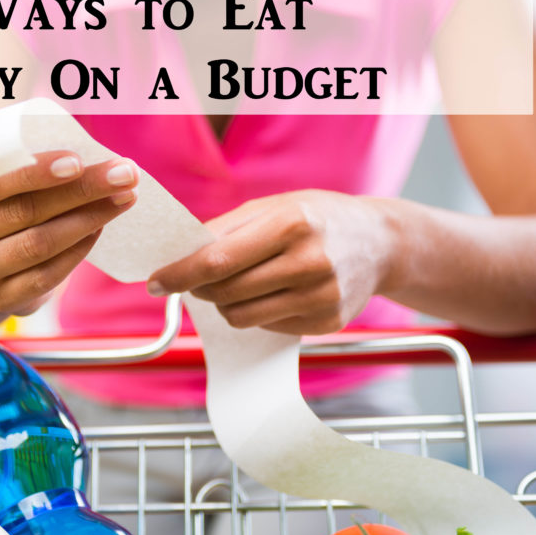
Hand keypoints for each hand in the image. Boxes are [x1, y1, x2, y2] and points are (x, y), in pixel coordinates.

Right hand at [0, 151, 138, 315]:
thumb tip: (88, 148)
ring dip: (89, 219)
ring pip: (39, 244)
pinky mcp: (1, 297)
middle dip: (82, 190)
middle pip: (25, 213)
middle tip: (124, 174)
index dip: (37, 173)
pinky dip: (79, 250)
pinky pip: (47, 275)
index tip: (79, 160)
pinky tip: (99, 228)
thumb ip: (21, 159)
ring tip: (123, 198)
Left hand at [146, 190, 395, 334]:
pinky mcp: (327, 322)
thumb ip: (225, 229)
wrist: (381, 242)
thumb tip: (177, 254)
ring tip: (236, 283)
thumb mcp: (274, 207)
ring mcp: (321, 297)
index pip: (218, 261)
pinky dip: (257, 312)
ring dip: (225, 303)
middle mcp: (310, 262)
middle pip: (226, 292)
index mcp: (292, 224)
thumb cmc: (317, 218)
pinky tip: (272, 292)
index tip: (154, 282)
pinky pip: (266, 327)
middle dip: (200, 287)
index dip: (179, 274)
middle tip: (196, 279)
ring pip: (241, 316)